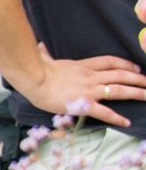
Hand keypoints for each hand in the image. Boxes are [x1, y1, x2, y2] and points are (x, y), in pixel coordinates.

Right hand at [27, 43, 145, 127]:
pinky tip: (126, 122)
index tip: (136, 68)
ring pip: (119, 90)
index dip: (125, 64)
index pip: (109, 62)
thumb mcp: (45, 60)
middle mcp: (90, 77)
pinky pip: (104, 112)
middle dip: (138, 79)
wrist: (34, 78)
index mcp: (82, 66)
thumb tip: (38, 46)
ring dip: (136, 93)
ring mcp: (89, 90)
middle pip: (120, 75)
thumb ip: (45, 54)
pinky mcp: (84, 103)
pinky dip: (116, 118)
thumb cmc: (36, 70)